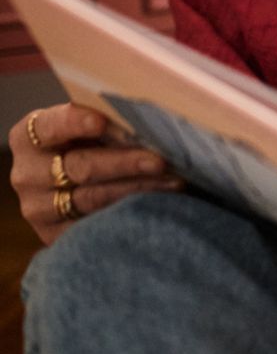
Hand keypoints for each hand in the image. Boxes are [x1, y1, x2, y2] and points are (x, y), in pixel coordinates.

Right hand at [8, 102, 182, 244]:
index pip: (51, 126)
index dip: (75, 123)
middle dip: (125, 162)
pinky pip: (93, 228)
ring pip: (91, 199)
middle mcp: (27, 174)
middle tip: (162, 160)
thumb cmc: (90, 139)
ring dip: (137, 189)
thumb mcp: (90, 123)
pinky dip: (127, 214)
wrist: (75, 175)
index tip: (102, 122)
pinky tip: (156, 206)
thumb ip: (108, 119)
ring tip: (173, 182)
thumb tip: (150, 118)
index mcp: (30, 136)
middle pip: (79, 167)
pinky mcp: (53, 236)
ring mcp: (38, 208)